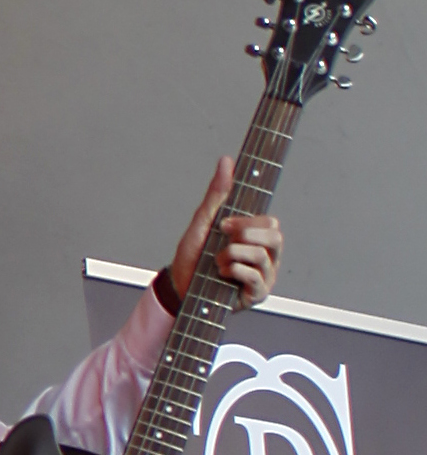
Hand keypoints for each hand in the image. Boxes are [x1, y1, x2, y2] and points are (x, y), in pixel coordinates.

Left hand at [166, 153, 282, 312]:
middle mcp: (265, 255)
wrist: (179, 286)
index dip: (248, 221)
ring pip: (262, 255)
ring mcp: (263, 275)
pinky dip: (233, 271)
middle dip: (246, 234)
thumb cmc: (194, 255)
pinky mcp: (257, 293)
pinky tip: (221, 273)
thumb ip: (217, 193)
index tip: (224, 224)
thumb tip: (227, 160)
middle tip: (224, 239)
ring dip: (232, 254)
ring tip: (218, 260)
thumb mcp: (203, 220)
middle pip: (275, 236)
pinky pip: (255, 276)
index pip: (270, 222)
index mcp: (256, 237)